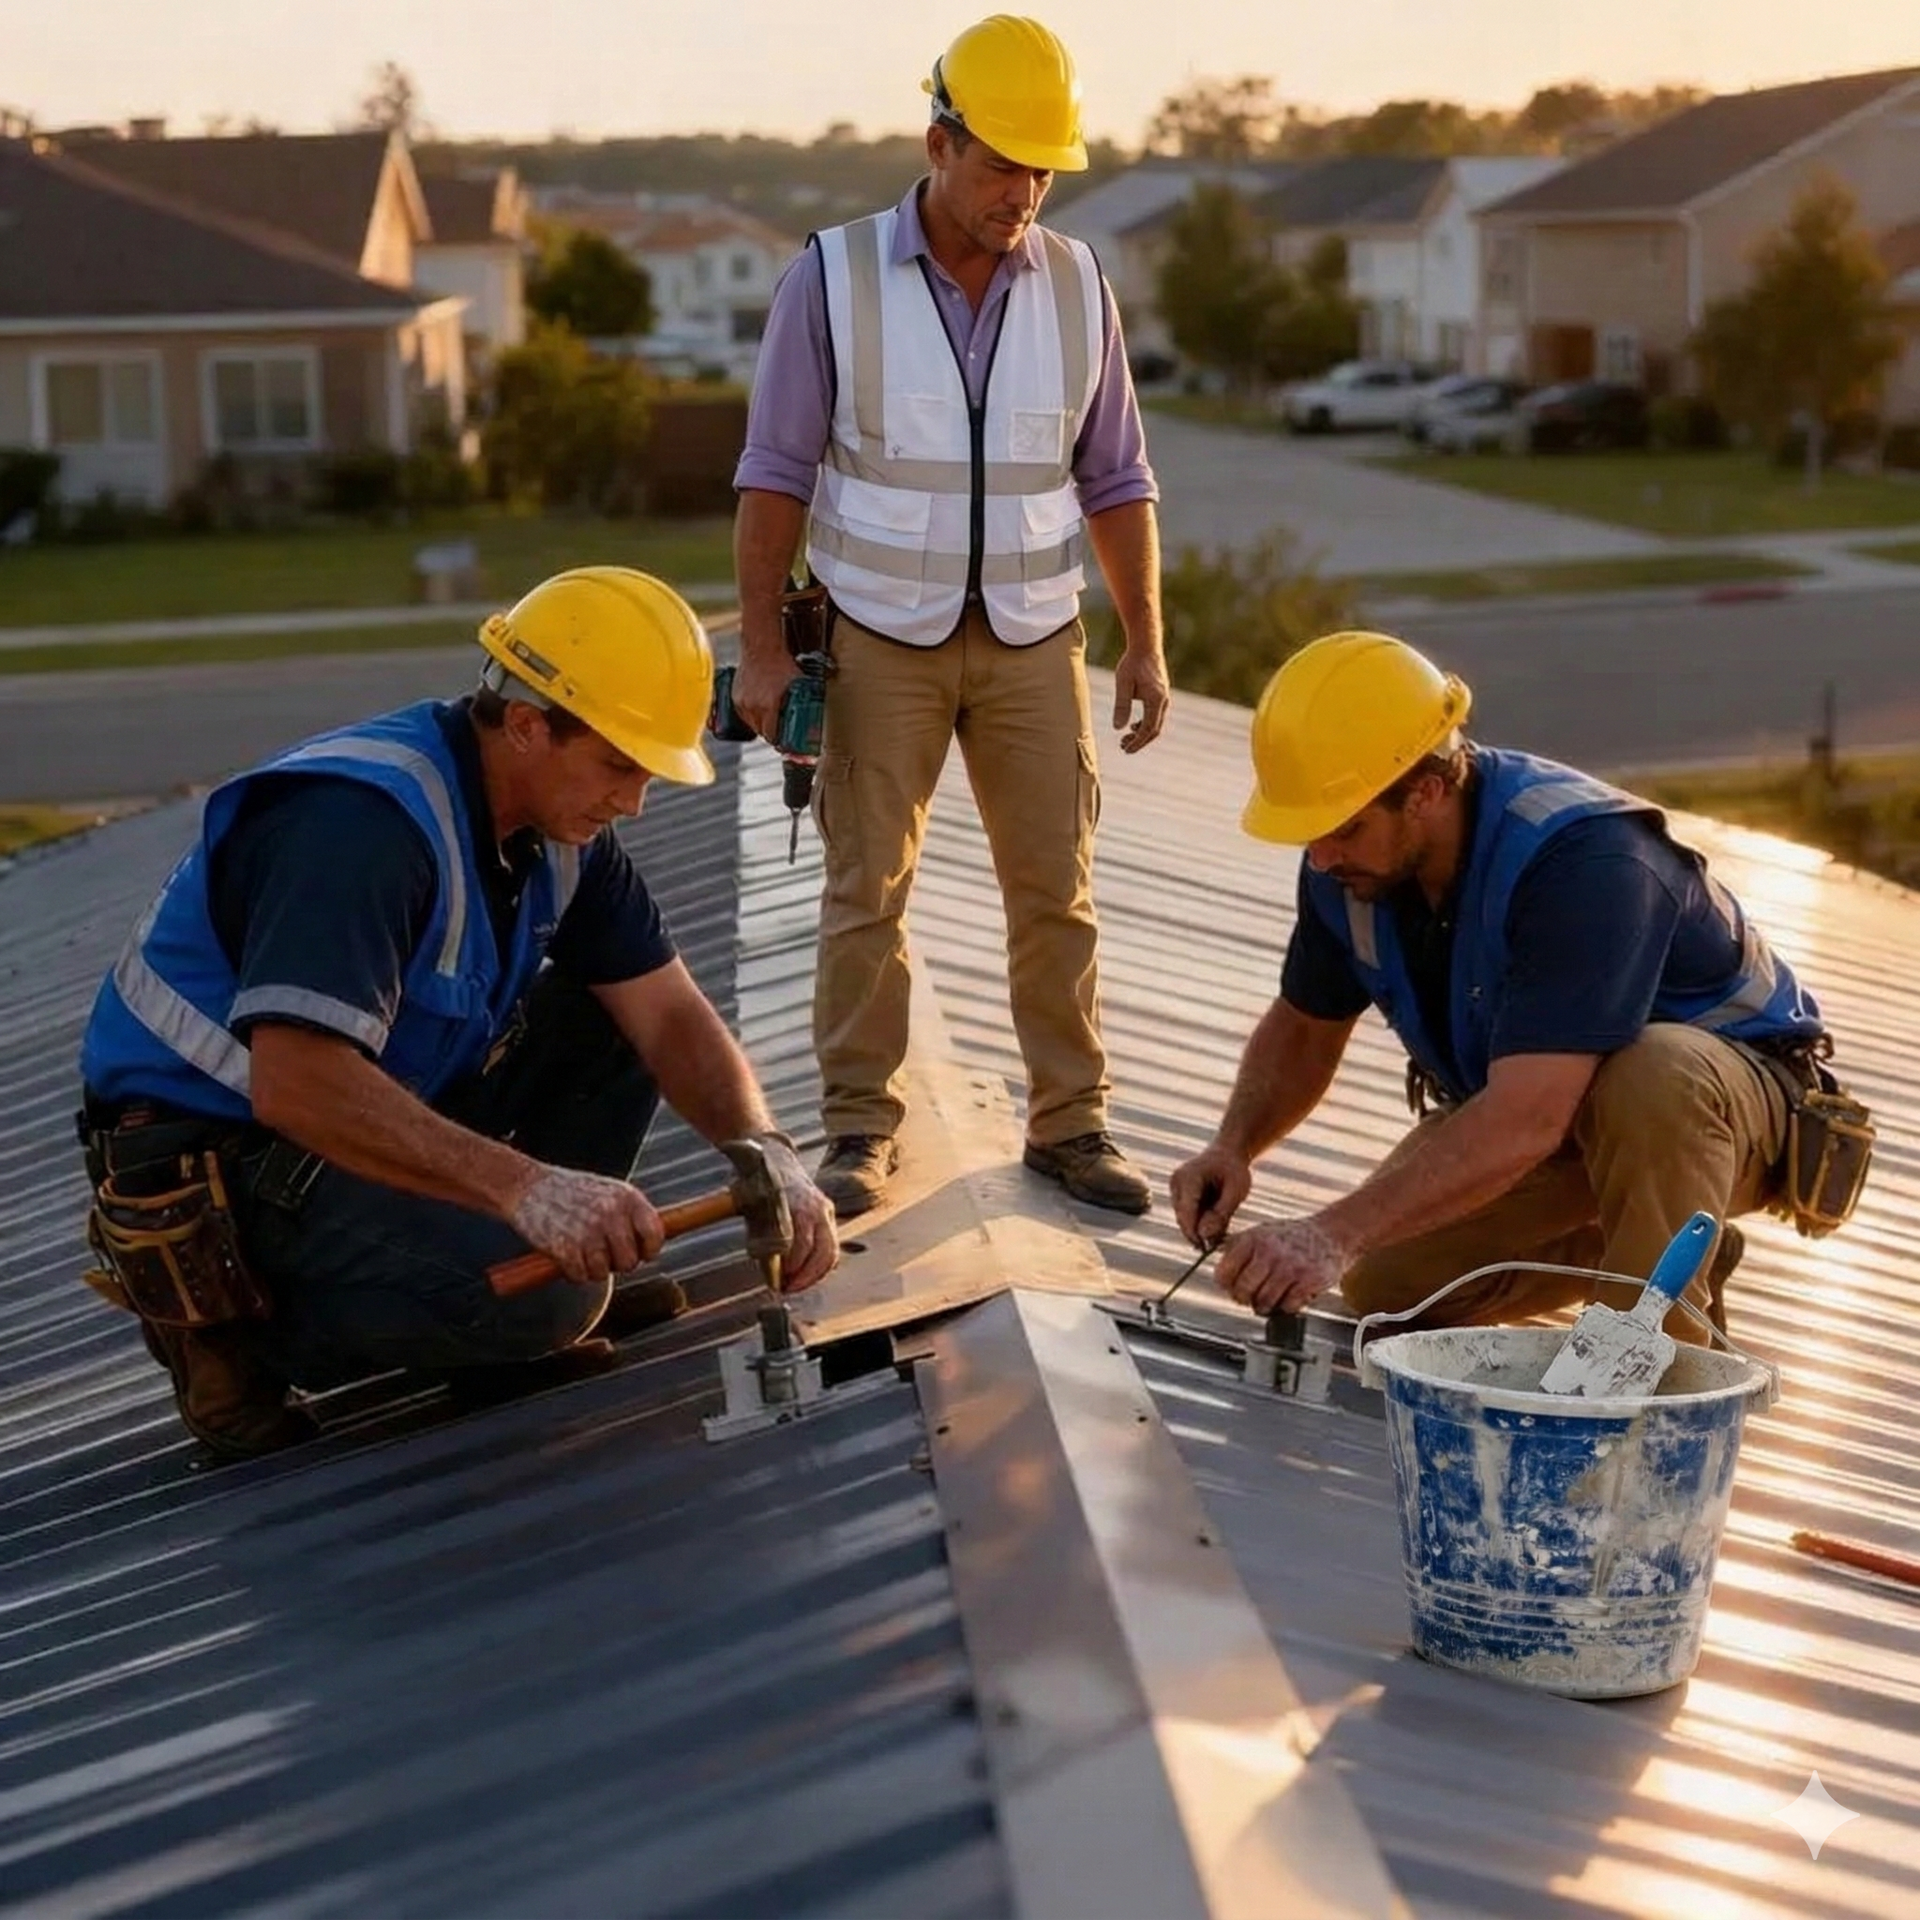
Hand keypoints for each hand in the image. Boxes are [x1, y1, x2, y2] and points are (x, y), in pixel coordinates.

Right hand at [508, 1166, 664, 1284]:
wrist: (527, 1186)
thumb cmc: (569, 1191)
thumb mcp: (609, 1191)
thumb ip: (631, 1214)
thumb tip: (652, 1241)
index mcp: (627, 1197)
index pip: (655, 1234)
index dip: (649, 1250)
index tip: (641, 1253)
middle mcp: (611, 1213)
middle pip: (630, 1261)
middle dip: (617, 1263)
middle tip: (603, 1253)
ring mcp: (588, 1231)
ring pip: (604, 1273)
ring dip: (593, 1269)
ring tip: (582, 1251)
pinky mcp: (565, 1247)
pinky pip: (580, 1276)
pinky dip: (573, 1273)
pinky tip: (567, 1256)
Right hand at [732, 640, 799, 743]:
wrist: (761, 648)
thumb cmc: (781, 664)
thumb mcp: (799, 685)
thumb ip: (807, 701)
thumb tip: (817, 716)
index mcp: (769, 705)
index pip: (773, 736)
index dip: (781, 742)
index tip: (787, 744)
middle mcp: (753, 707)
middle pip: (763, 733)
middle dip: (773, 734)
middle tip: (782, 732)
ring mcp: (743, 703)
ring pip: (753, 725)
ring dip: (763, 726)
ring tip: (772, 720)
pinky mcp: (735, 698)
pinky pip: (744, 716)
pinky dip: (753, 717)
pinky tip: (760, 711)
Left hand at [755, 1134, 839, 1292]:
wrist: (773, 1159)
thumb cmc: (759, 1185)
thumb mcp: (752, 1207)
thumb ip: (761, 1237)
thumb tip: (769, 1268)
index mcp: (796, 1202)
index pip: (799, 1242)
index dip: (790, 1266)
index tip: (777, 1281)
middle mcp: (816, 1206)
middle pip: (820, 1251)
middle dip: (804, 1275)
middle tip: (787, 1288)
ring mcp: (825, 1210)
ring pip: (830, 1252)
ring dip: (814, 1274)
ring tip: (796, 1285)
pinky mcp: (829, 1216)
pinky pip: (832, 1247)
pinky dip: (822, 1266)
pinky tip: (807, 1276)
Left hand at [1112, 645, 1170, 753]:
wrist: (1146, 647)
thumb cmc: (1133, 663)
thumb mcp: (1123, 683)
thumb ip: (1121, 705)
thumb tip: (1118, 728)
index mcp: (1156, 700)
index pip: (1148, 729)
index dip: (1137, 742)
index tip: (1125, 749)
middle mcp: (1164, 701)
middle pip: (1154, 730)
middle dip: (1139, 741)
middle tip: (1123, 747)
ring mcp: (1164, 699)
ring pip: (1156, 724)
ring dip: (1142, 734)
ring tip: (1125, 739)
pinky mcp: (1161, 696)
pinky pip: (1155, 717)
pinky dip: (1145, 725)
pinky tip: (1133, 727)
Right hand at [1170, 1143, 1250, 1248]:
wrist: (1228, 1153)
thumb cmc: (1234, 1170)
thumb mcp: (1235, 1191)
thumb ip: (1221, 1214)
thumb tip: (1205, 1236)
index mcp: (1188, 1177)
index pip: (1186, 1212)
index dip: (1193, 1233)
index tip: (1206, 1250)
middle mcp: (1176, 1183)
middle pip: (1182, 1217)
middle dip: (1197, 1233)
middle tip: (1217, 1244)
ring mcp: (1175, 1188)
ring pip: (1183, 1218)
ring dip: (1199, 1228)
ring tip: (1220, 1227)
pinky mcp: (1178, 1194)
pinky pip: (1186, 1214)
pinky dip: (1199, 1221)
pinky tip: (1214, 1221)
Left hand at [1216, 1215, 1354, 1316]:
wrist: (1332, 1233)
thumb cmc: (1294, 1236)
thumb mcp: (1261, 1232)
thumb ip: (1239, 1249)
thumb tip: (1220, 1272)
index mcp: (1253, 1239)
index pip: (1224, 1272)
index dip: (1226, 1284)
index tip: (1231, 1286)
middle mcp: (1269, 1252)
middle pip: (1243, 1291)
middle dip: (1245, 1299)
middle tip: (1251, 1298)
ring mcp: (1290, 1267)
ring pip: (1264, 1302)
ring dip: (1266, 1305)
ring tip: (1271, 1296)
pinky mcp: (1309, 1281)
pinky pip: (1288, 1306)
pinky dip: (1287, 1306)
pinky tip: (1290, 1295)